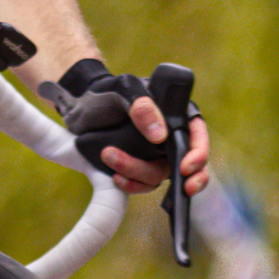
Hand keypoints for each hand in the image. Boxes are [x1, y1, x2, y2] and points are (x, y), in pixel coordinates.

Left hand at [41, 60, 211, 197]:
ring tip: (111, 158)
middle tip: (184, 188)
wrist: (79, 107)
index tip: (186, 168)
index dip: (198, 154)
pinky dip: (132, 185)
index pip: (197, 135)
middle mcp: (169, 136)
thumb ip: (142, 107)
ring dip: (140, 175)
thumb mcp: (123, 90)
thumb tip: (160, 135)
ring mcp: (155, 154)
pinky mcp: (138, 167)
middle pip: (184, 162)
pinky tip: (116, 178)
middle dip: (185, 177)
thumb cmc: (106, 92)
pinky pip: (143, 184)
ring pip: (160, 176)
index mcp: (175, 114)